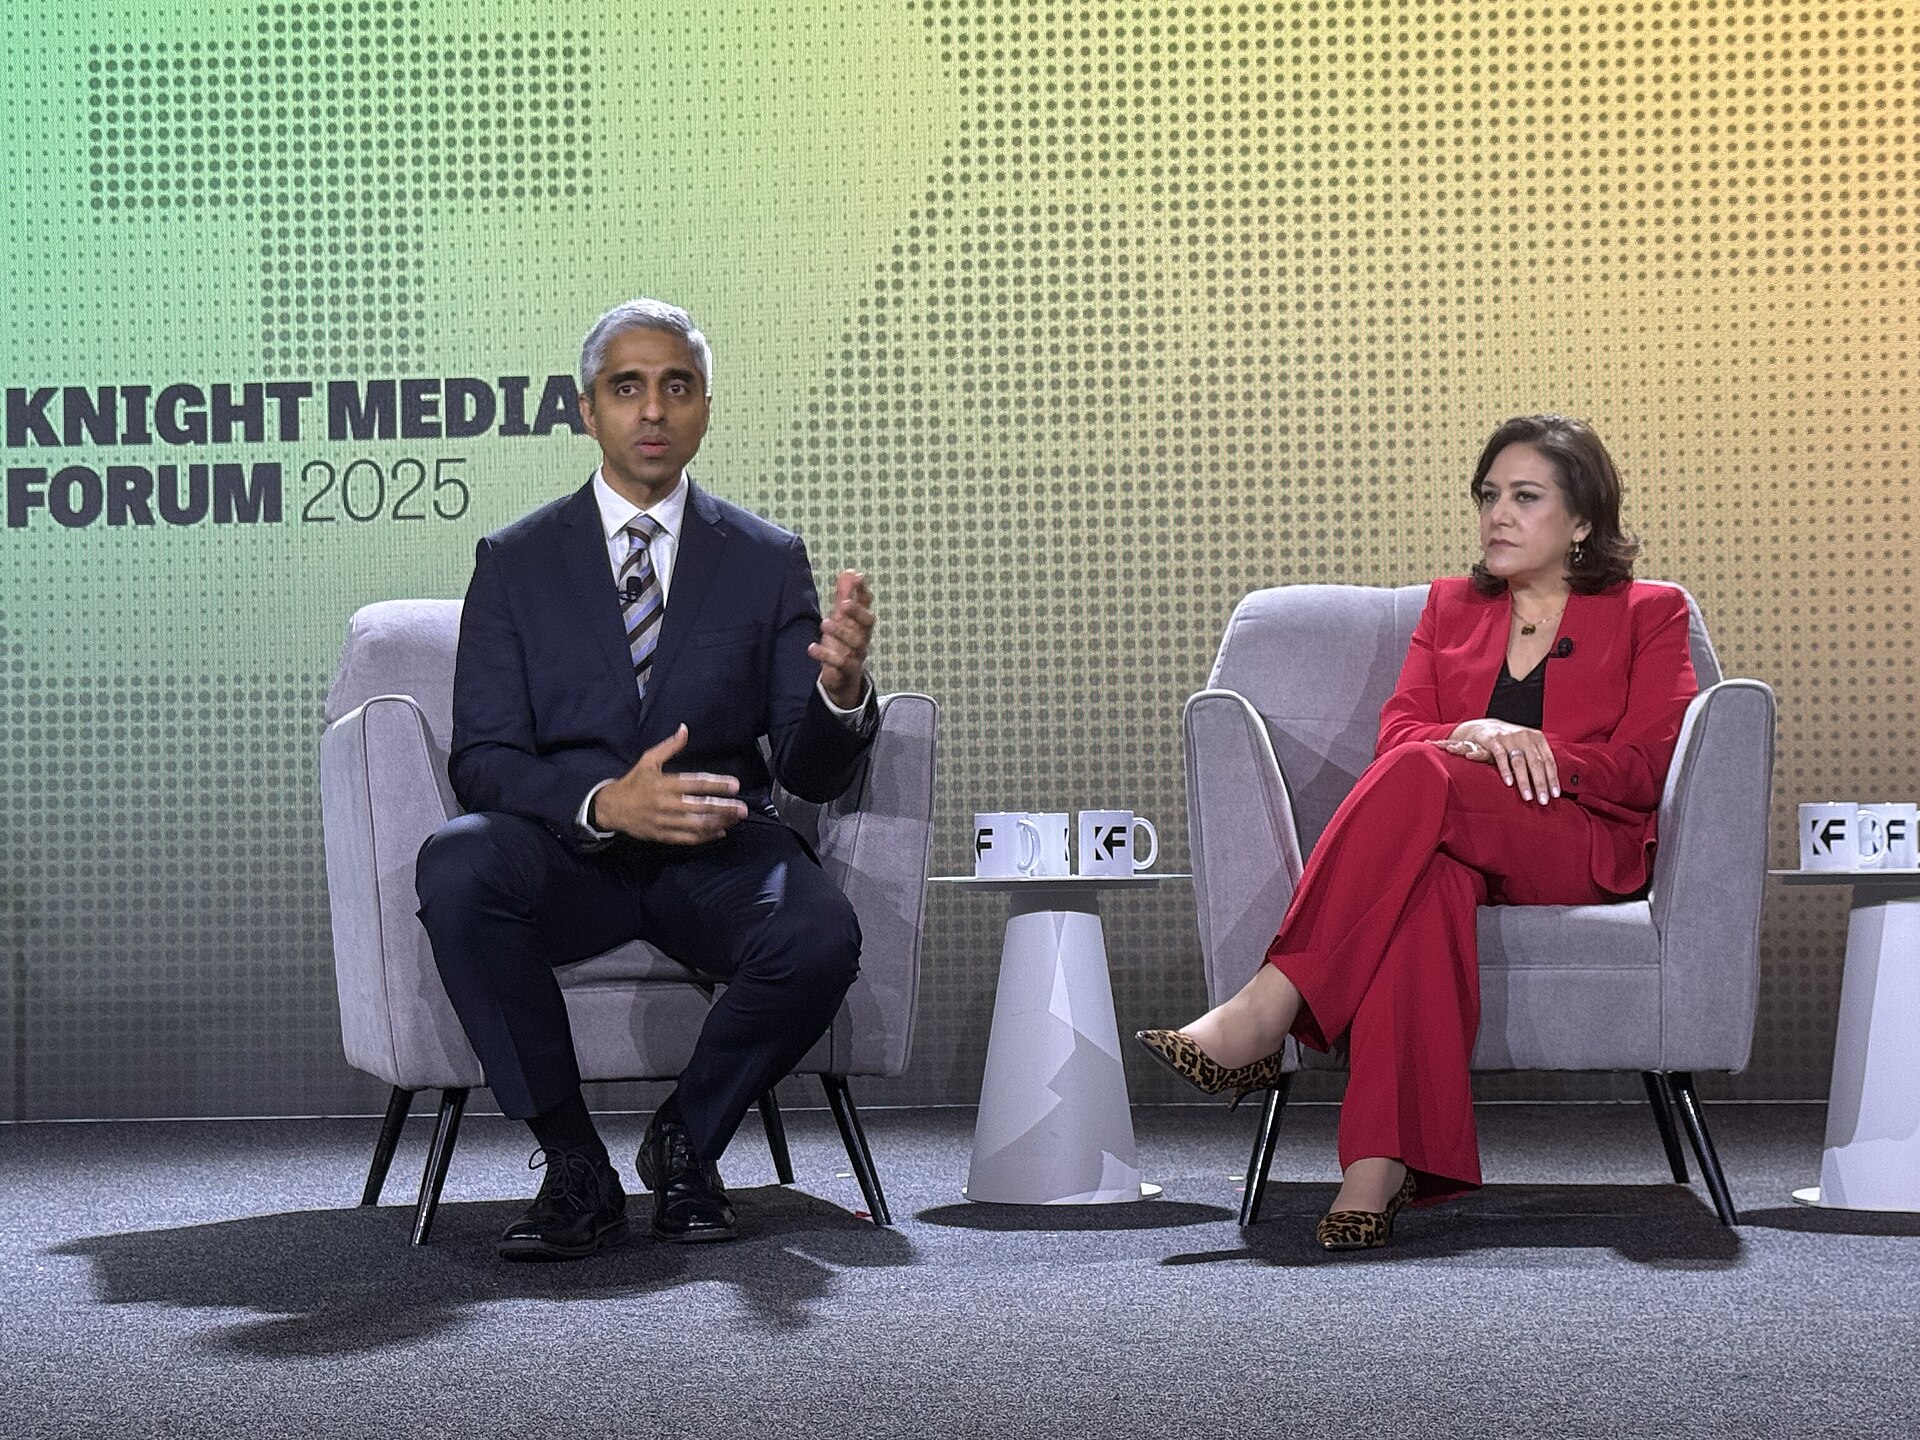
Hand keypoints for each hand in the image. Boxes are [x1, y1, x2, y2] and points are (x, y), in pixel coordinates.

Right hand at [589, 725, 748, 843]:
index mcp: (664, 784)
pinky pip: (687, 839)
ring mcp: (664, 822)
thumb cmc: (634, 782)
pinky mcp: (662, 835)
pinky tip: (720, 832)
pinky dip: (705, 837)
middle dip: (723, 808)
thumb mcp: (648, 760)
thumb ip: (669, 747)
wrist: (611, 808)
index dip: (715, 784)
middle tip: (742, 808)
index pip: (694, 784)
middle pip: (699, 807)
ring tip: (735, 819)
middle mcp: (665, 804)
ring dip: (718, 823)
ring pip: (696, 825)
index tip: (734, 785)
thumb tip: (685, 729)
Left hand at [810, 570, 874, 709]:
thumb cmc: (842, 643)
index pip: (867, 605)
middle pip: (867, 623)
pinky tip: (812, 648)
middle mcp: (863, 637)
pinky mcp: (847, 670)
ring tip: (824, 623)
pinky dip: (826, 655)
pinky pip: (840, 662)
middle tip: (843, 604)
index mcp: (861, 623)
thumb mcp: (841, 619)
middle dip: (857, 612)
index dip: (863, 592)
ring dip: (840, 632)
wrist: (842, 678)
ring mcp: (857, 654)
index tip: (857, 577)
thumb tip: (849, 572)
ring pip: (854, 643)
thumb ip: (844, 596)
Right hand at [1433, 720, 1559, 803]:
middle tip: (1543, 800)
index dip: (1553, 778)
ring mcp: (1509, 738)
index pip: (1549, 761)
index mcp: (1537, 739)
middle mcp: (1525, 737)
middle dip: (1541, 784)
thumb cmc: (1510, 742)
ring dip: (1524, 782)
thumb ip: (1537, 761)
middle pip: (1536, 763)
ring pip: (1520, 762)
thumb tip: (1550, 785)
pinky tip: (1509, 783)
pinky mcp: (1493, 740)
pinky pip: (1501, 757)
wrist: (1485, 726)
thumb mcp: (1526, 747)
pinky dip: (1505, 771)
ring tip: (1528, 797)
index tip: (1555, 794)